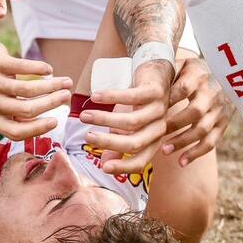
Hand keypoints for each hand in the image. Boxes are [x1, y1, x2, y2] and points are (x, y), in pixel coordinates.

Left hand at [0, 40, 72, 139]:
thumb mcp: (4, 108)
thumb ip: (21, 117)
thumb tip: (54, 121)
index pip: (16, 132)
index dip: (38, 128)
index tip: (56, 121)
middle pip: (26, 109)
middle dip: (51, 103)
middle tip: (67, 96)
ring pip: (27, 89)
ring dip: (51, 85)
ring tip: (65, 82)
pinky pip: (23, 67)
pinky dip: (40, 68)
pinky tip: (49, 70)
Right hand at [78, 60, 173, 174]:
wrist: (156, 74)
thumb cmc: (139, 104)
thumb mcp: (128, 127)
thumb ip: (118, 144)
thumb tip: (105, 164)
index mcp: (154, 141)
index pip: (141, 161)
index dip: (123, 166)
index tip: (103, 168)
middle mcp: (159, 128)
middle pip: (135, 142)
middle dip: (108, 142)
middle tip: (87, 137)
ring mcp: (159, 109)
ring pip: (130, 121)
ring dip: (104, 119)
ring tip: (83, 116)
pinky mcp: (155, 91)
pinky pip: (131, 97)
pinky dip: (110, 98)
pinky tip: (95, 97)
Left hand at [161, 58, 233, 166]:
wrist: (223, 72)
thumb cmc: (189, 71)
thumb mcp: (179, 65)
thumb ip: (163, 75)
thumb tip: (133, 89)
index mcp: (198, 75)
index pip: (184, 88)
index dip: (169, 100)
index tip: (152, 110)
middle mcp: (212, 93)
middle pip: (195, 111)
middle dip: (175, 124)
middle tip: (156, 134)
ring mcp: (219, 110)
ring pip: (203, 129)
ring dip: (183, 141)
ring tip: (164, 150)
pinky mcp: (223, 124)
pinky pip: (212, 142)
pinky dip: (196, 153)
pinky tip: (181, 162)